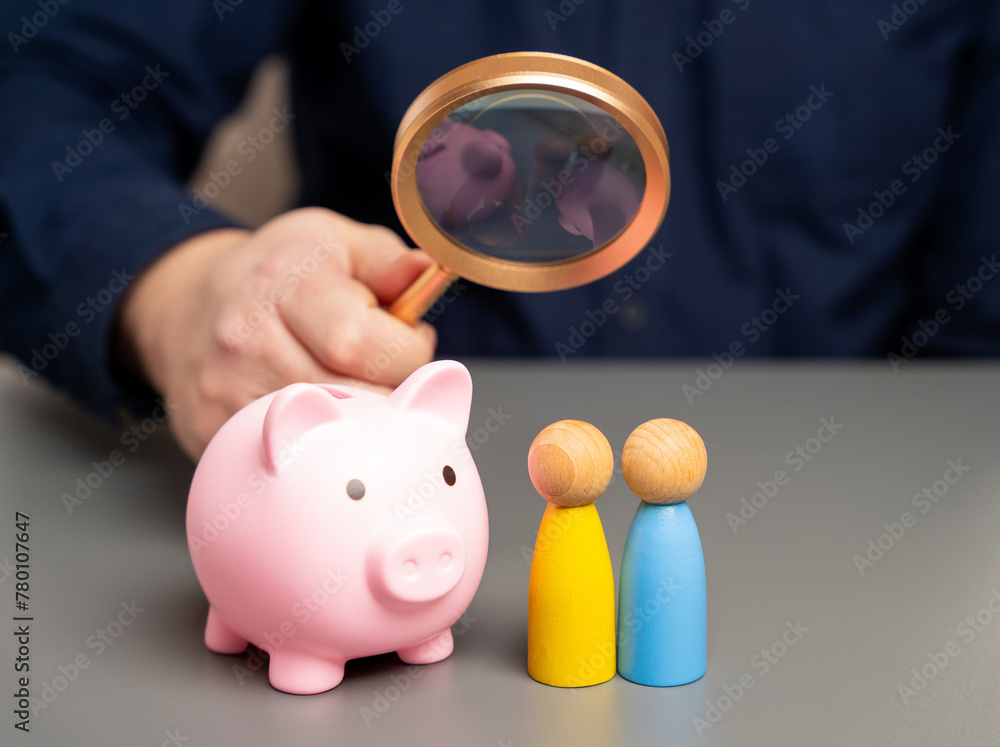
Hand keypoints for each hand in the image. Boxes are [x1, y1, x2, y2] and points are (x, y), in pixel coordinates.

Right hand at [116, 208, 435, 459]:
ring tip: (350, 387)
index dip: (407, 355)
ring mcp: (227, 391)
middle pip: (354, 399)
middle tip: (381, 371)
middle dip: (391, 392)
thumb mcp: (336, 243)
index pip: (365, 345)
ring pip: (329, 439)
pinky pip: (292, 461)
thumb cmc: (278, 277)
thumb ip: (388, 262)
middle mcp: (248, 337)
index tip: (405, 343)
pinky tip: (318, 415)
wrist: (187, 307)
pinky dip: (319, 446)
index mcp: (287, 283)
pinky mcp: (214, 433)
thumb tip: (423, 271)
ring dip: (359, 423)